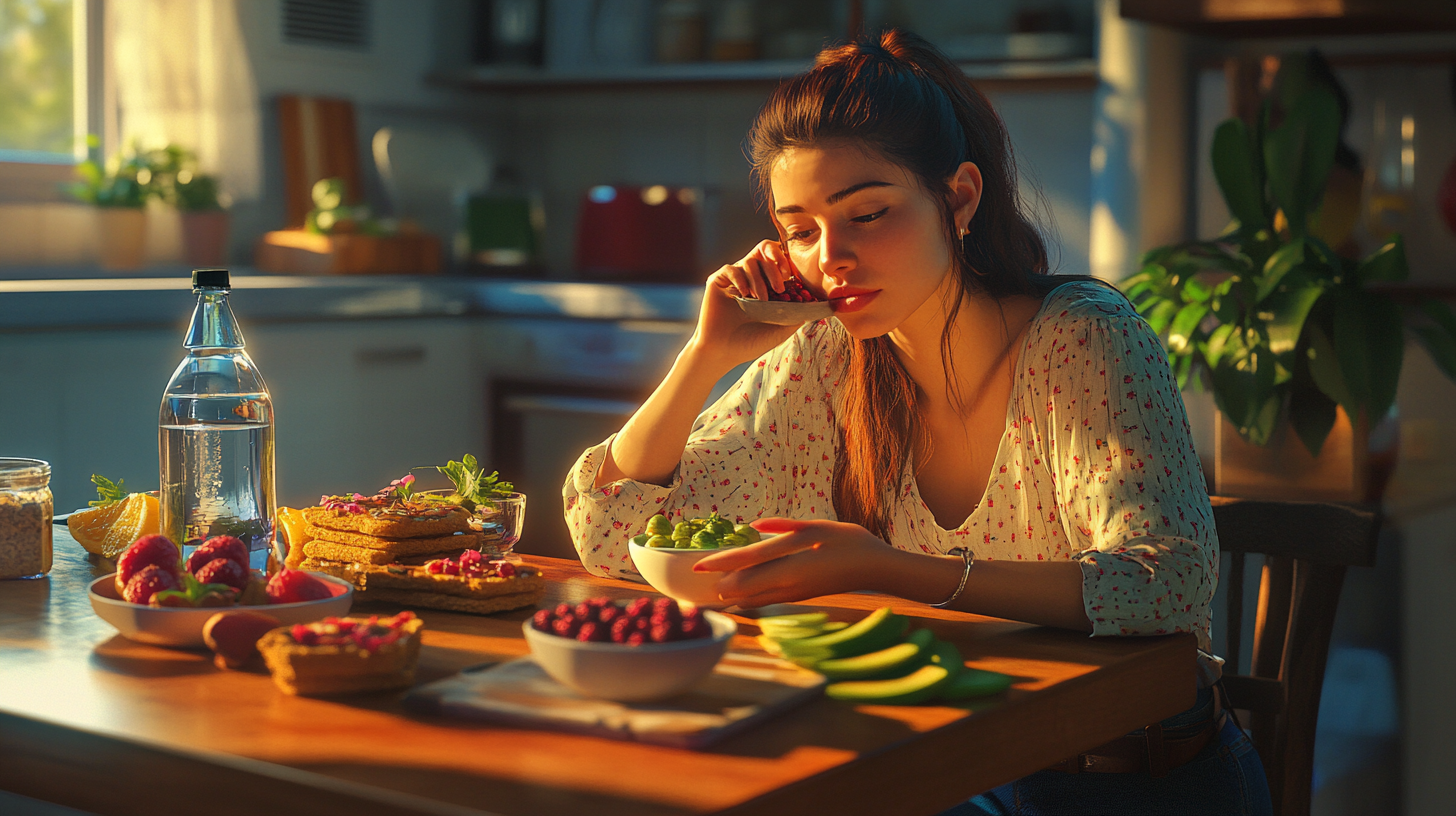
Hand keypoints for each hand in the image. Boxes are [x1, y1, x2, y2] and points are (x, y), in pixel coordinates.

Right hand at [687, 240, 803, 374]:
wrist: (724, 352)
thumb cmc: (752, 342)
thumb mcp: (782, 328)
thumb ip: (799, 313)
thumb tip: (819, 304)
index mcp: (766, 283)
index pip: (777, 259)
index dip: (784, 260)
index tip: (790, 275)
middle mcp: (750, 277)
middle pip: (764, 251)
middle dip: (774, 266)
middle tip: (779, 286)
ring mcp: (734, 278)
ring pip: (750, 261)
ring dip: (759, 279)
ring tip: (761, 299)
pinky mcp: (717, 281)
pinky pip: (731, 268)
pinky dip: (740, 278)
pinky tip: (745, 295)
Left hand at [691, 518, 890, 607]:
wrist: (875, 570)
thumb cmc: (849, 542)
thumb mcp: (816, 526)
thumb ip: (783, 526)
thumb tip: (753, 526)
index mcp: (792, 559)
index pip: (747, 562)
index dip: (720, 564)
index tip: (696, 565)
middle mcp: (789, 580)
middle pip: (744, 587)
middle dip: (718, 585)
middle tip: (695, 583)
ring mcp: (793, 593)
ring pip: (753, 599)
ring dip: (730, 595)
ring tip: (708, 592)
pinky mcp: (799, 598)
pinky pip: (766, 601)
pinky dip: (747, 599)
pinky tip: (737, 597)